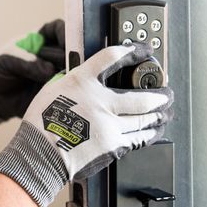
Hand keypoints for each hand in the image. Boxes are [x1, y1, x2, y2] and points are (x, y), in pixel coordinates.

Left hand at [0, 20, 65, 134]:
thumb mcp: (5, 61)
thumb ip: (26, 63)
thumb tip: (49, 71)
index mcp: (41, 39)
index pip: (58, 29)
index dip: (65, 33)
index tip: (67, 44)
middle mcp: (53, 55)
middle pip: (69, 51)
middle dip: (66, 58)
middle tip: (56, 69)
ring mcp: (56, 73)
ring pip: (72, 71)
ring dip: (66, 76)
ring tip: (55, 82)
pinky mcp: (56, 91)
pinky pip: (66, 90)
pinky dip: (64, 91)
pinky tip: (57, 94)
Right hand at [0, 42, 172, 206]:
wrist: (39, 155)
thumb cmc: (41, 126)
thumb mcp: (53, 91)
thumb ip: (75, 83)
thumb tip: (89, 81)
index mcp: (82, 82)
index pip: (112, 57)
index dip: (133, 52)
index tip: (143, 51)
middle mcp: (100, 101)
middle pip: (142, 95)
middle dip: (160, 94)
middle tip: (167, 92)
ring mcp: (109, 125)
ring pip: (145, 118)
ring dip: (160, 114)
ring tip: (166, 111)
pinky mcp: (113, 145)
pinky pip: (140, 138)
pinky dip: (151, 133)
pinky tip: (156, 130)